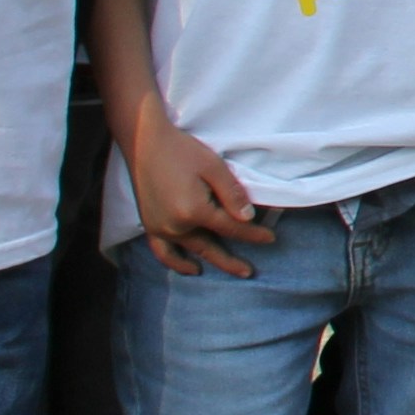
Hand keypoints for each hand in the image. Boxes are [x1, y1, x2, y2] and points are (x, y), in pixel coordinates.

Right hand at [131, 124, 270, 278]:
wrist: (144, 142)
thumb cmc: (181, 150)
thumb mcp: (213, 166)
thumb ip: (232, 194)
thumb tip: (248, 219)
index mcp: (194, 210)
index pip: (231, 228)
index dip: (253, 234)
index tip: (270, 238)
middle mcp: (175, 225)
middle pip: (210, 247)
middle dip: (232, 261)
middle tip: (249, 272)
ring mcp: (160, 228)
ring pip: (190, 251)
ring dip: (210, 262)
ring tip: (228, 270)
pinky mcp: (149, 225)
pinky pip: (163, 252)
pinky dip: (177, 262)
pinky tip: (191, 267)